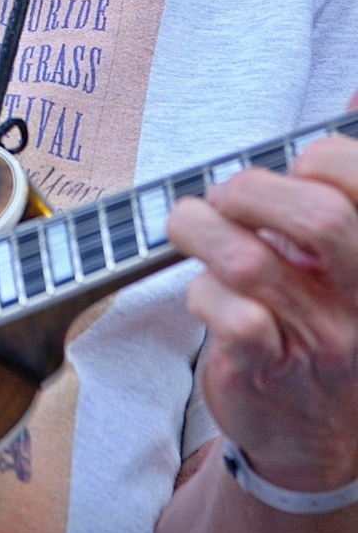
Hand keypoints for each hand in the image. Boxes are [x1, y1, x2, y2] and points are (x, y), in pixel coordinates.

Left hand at [167, 135, 357, 492]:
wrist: (310, 438)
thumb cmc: (319, 317)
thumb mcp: (344, 255)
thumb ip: (342, 188)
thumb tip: (356, 94)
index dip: (322, 159)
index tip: (293, 169)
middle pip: (321, 218)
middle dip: (253, 189)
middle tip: (229, 199)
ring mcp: (323, 340)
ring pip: (252, 261)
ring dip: (202, 229)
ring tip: (191, 227)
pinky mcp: (271, 371)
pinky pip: (229, 314)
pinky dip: (201, 292)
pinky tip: (205, 293)